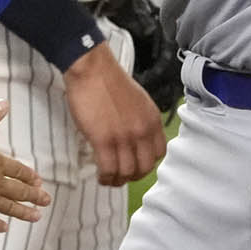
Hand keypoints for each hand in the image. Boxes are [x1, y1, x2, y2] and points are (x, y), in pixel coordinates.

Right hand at [0, 100, 51, 232]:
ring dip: (24, 212)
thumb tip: (4, 104)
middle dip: (34, 195)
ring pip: (9, 207)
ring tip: (36, 216)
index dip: (28, 175)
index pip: (17, 170)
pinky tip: (4, 228)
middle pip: (18, 191)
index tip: (39, 181)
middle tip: (46, 200)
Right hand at [62, 43, 166, 185]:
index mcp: (152, 120)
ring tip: (108, 178)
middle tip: (121, 176)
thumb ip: (141, 121)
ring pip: (126, 173)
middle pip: (144, 168)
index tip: (136, 165)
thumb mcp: (138, 100)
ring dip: (117, 180)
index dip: (147, 163)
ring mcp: (123, 137)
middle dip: (132, 176)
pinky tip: (100, 175)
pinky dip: (105, 177)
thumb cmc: (109, 81)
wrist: (92, 69)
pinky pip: (108, 170)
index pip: (158, 154)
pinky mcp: (103, 140)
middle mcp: (142, 131)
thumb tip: (136, 140)